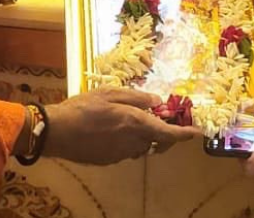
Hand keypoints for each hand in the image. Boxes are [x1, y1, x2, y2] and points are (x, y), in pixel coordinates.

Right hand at [43, 87, 202, 163]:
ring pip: (142, 146)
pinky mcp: (110, 160)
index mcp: (135, 122)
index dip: (184, 133)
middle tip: (162, 119)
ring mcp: (121, 154)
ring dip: (144, 136)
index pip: (168, 133)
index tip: (197, 132)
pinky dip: (128, 141)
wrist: (57, 132)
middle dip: (164, 133)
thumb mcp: (109, 93)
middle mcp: (132, 141)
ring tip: (129, 121)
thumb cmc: (82, 108)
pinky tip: (112, 130)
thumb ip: (135, 97)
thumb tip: (156, 101)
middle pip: (158, 141)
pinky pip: (127, 151)